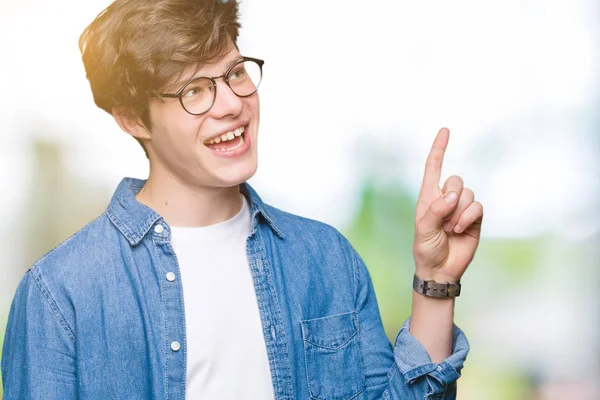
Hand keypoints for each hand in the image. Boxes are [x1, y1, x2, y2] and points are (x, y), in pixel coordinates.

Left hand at [413, 128, 483, 282]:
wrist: (440, 269)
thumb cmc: (425, 248)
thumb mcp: (423, 229)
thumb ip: (435, 210)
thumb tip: (453, 195)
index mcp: (428, 196)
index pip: (434, 167)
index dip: (439, 149)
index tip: (445, 130)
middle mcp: (446, 198)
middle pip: (456, 180)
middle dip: (450, 199)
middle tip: (442, 222)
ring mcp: (461, 208)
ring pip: (468, 194)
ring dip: (458, 213)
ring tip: (449, 230)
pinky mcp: (474, 218)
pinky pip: (477, 207)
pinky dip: (468, 218)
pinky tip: (459, 230)